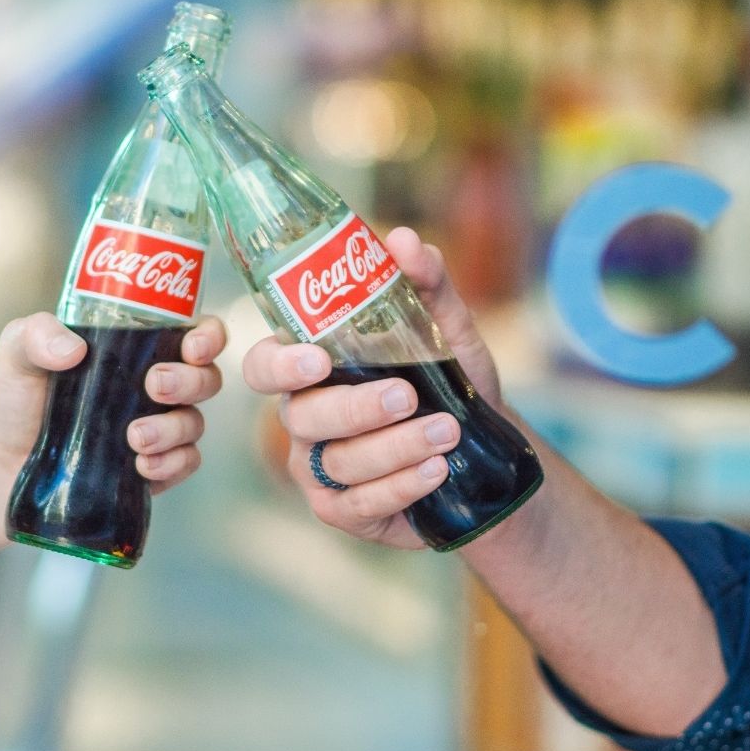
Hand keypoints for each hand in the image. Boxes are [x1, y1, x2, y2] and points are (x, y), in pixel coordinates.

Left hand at [0, 312, 225, 493]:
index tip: (193, 346)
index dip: (209, 336)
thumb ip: (37, 335)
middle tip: (154, 386)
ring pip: (195, 423)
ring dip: (174, 429)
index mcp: (137, 346)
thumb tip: (73, 350)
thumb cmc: (16, 398)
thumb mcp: (18, 352)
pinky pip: (185, 464)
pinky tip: (142, 466)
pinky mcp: (152, 468)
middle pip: (207, 377)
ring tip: (134, 437)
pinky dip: (172, 464)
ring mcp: (158, 427)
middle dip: (191, 381)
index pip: (194, 332)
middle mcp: (155, 384)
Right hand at [242, 227, 493, 548]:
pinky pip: (360, 503)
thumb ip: (424, 285)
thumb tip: (403, 240)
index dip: (280, 364)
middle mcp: (304, 418)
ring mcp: (318, 468)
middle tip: (406, 395)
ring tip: (445, 431)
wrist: (485, 451)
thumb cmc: (448, 382)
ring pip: (338, 461)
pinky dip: (401, 485)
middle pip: (302, 415)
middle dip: (354, 407)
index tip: (319, 359)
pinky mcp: (343, 510)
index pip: (263, 365)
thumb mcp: (445, 330)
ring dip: (394, 447)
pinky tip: (436, 470)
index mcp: (311, 369)